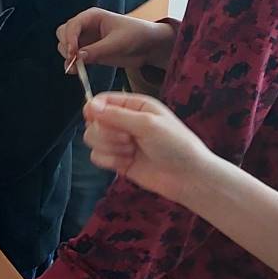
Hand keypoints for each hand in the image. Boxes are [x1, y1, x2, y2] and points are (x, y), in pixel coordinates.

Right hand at [55, 8, 174, 74]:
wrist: (148, 46)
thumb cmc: (136, 35)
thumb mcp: (118, 42)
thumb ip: (97, 50)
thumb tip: (78, 58)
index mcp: (92, 17)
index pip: (72, 25)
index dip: (69, 38)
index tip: (73, 53)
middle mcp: (86, 27)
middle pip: (63, 33)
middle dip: (66, 45)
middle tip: (73, 59)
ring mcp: (86, 40)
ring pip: (65, 46)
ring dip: (67, 56)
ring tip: (76, 67)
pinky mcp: (89, 53)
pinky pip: (74, 58)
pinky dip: (72, 64)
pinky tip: (75, 71)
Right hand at [82, 92, 225, 204]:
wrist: (187, 177)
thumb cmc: (176, 145)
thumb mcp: (148, 124)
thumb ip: (117, 115)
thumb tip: (90, 106)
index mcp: (134, 106)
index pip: (101, 101)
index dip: (94, 110)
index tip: (97, 119)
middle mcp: (125, 121)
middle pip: (93, 122)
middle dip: (107, 133)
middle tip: (128, 138)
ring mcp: (120, 142)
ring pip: (93, 139)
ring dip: (110, 147)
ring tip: (131, 151)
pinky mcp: (117, 160)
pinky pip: (97, 157)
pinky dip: (110, 161)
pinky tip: (128, 162)